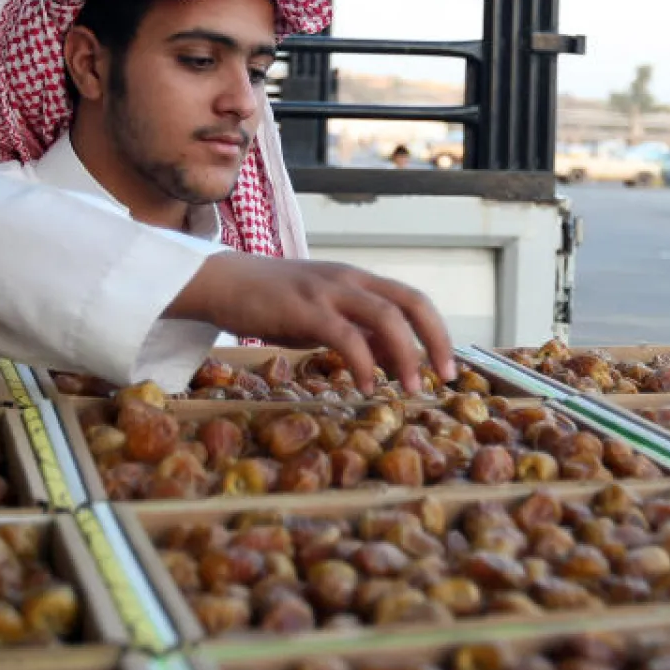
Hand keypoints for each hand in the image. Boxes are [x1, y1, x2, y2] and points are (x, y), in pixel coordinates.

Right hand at [168, 252, 454, 393]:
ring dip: (405, 355)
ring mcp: (329, 292)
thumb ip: (360, 334)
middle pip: (411, 302)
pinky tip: (367, 386)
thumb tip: (396, 361)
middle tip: (445, 376)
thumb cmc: (274, 303)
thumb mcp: (325, 317)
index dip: (436, 332)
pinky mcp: (305, 309)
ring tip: (410, 388)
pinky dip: (363, 363)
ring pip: (386, 317)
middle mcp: (351, 280)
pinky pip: (346, 336)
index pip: (412, 300)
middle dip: (435, 340)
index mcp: (359, 281)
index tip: (446, 366)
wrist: (222, 283)